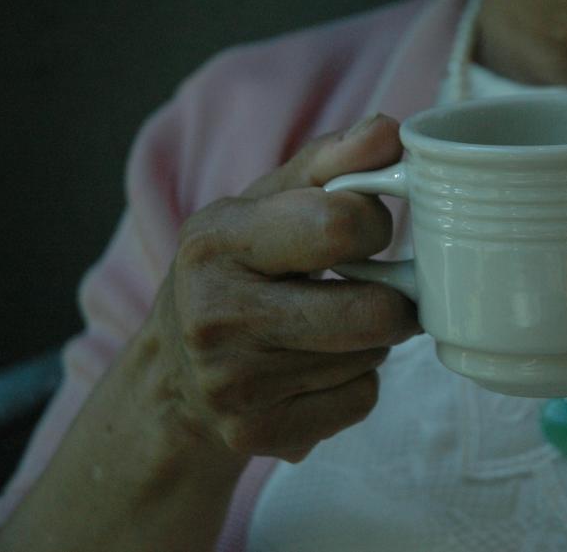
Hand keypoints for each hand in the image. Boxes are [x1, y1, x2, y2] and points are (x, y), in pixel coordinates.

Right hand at [147, 113, 418, 462]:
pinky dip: (355, 382)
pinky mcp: (256, 435)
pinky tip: (316, 367)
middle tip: (373, 288)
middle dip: (391, 299)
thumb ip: (333, 162)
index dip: (374, 225)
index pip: (338, 225)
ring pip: (371, 357)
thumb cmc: (238, 268)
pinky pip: (360, 400)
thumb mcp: (268, 203)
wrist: (175, 373)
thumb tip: (391, 131)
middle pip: (372, 314)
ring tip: (329, 325)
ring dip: (369, 339)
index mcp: (215, 240)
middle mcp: (215, 315)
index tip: (366, 230)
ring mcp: (233, 385)